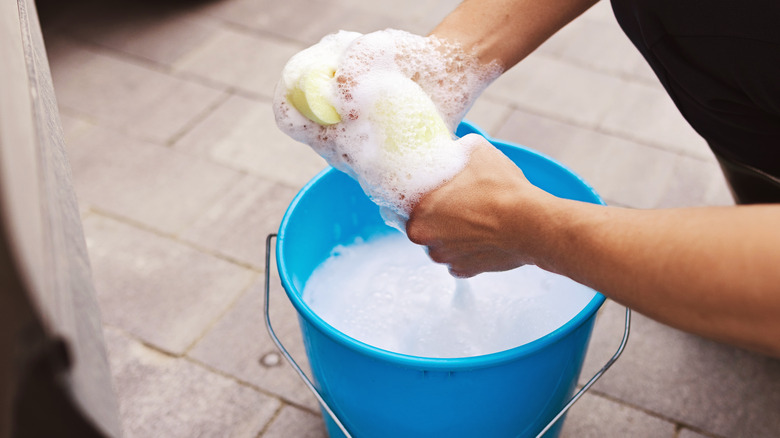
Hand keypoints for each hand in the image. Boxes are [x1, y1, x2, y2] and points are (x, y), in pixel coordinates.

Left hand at [406, 134, 552, 276]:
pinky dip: (467, 250)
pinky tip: (482, 236)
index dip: (423, 195)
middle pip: (424, 225)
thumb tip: (456, 147)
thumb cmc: (499, 189)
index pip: (407, 203)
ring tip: (475, 218)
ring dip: (452, 233)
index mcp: (419, 214)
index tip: (436, 190)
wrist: (530, 224)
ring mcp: (446, 259)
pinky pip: (459, 259)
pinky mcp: (465, 271)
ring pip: (441, 243)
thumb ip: (456, 150)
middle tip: (459, 201)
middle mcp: (426, 241)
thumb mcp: (475, 151)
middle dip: (438, 215)